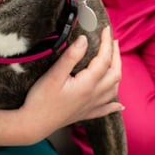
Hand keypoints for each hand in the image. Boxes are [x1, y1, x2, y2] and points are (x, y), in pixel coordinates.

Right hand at [18, 27, 122, 142]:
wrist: (34, 124)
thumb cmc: (41, 99)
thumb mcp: (54, 75)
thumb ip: (71, 56)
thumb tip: (84, 39)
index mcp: (87, 84)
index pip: (104, 59)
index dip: (107, 43)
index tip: (106, 29)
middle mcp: (94, 95)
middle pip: (114, 73)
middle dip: (116, 55)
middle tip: (113, 41)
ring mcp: (92, 106)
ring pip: (114, 89)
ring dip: (117, 72)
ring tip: (115, 61)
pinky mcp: (86, 114)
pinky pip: (106, 109)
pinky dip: (115, 104)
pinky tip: (120, 105)